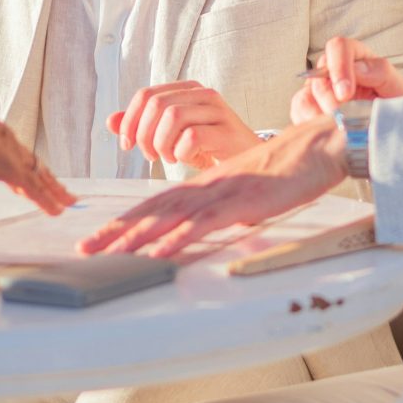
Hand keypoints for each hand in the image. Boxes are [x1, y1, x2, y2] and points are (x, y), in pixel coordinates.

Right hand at [0, 113, 74, 214]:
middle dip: (47, 178)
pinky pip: (36, 189)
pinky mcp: (14, 169)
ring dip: (55, 191)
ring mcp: (12, 157)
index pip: (11, 156)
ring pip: (40, 176)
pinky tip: (59, 210)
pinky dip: (48, 200)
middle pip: (32, 165)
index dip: (22, 168)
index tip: (28, 177)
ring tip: (70, 201)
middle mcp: (6, 145)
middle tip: (61, 189)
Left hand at [80, 119, 344, 256]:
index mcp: (206, 183)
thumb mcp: (247, 188)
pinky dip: (180, 238)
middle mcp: (207, 186)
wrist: (317, 148)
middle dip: (117, 230)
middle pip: (153, 208)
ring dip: (138, 236)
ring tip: (109, 254)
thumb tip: (206, 224)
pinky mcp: (243, 202)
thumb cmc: (288, 170)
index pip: (156, 202)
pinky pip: (205, 223)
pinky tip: (161, 252)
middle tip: (85, 250)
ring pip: (171, 216)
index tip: (99, 238)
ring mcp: (223, 193)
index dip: (125, 220)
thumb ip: (223, 204)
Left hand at [109, 80, 258, 170]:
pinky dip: (180, 152)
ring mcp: (218, 110)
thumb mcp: (170, 135)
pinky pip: (192, 136)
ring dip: (161, 143)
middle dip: (144, 134)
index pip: (146, 95)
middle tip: (148, 155)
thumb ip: (142, 126)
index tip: (127, 145)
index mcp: (187, 90)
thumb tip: (110, 120)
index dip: (129, 121)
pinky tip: (185, 159)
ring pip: (173, 116)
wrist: (245, 162)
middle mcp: (203, 94)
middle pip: (157, 104)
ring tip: (168, 157)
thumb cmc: (207, 147)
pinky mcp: (227, 131)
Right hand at [291, 37, 402, 121]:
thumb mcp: (401, 91)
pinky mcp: (311, 109)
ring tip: (340, 127)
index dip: (339, 67)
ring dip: (321, 114)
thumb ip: (382, 72)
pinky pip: (300, 113)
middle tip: (343, 116)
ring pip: (306, 95)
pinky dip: (311, 124)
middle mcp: (336, 72)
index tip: (345, 93)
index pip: (339, 47)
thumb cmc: (397, 111)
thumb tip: (359, 68)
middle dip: (330, 98)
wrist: (391, 136)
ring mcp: (321, 90)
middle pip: (318, 73)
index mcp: (358, 59)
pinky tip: (329, 132)